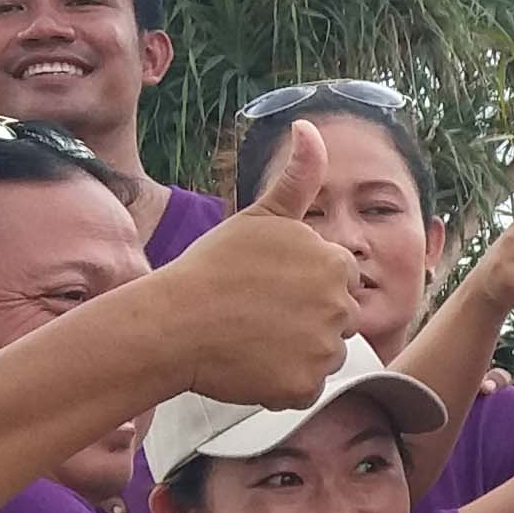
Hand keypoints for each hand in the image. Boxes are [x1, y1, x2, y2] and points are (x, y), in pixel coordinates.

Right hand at [143, 123, 357, 409]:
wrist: (173, 323)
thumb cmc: (213, 267)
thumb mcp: (260, 216)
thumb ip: (297, 177)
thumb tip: (309, 124)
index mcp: (335, 262)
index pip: (336, 279)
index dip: (301, 284)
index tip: (266, 285)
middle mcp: (340, 306)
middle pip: (335, 319)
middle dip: (304, 318)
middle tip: (257, 313)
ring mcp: (323, 350)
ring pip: (323, 355)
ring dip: (296, 351)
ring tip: (252, 337)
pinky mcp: (304, 387)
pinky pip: (305, 388)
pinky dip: (282, 383)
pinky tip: (252, 364)